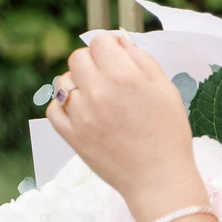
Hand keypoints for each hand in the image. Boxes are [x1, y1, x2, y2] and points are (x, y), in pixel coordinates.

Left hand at [45, 33, 206, 220]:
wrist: (159, 180)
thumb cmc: (168, 134)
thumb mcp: (166, 89)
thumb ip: (142, 60)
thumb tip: (119, 42)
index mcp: (124, 77)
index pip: (99, 42)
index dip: (109, 46)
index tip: (116, 56)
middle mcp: (98, 92)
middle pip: (78, 58)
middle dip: (92, 61)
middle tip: (107, 77)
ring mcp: (80, 115)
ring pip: (63, 81)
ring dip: (77, 83)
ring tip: (95, 97)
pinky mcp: (71, 136)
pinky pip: (53, 108)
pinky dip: (63, 106)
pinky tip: (80, 111)